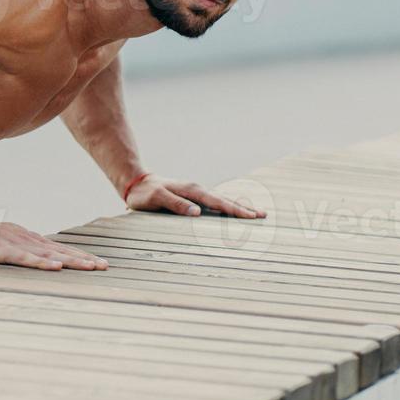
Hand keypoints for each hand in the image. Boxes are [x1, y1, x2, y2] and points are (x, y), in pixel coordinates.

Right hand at [0, 215, 108, 270]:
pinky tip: (56, 267)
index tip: (99, 263)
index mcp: (31, 242)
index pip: (61, 250)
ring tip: (90, 267)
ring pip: (49, 255)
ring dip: (71, 262)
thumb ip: (23, 253)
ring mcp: (18, 246)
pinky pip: (26, 259)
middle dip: (84, 260)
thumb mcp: (8, 246)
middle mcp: (29, 242)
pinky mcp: (4, 251)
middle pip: (61, 252)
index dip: (80, 257)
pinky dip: (42, 263)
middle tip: (105, 267)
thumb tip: (40, 261)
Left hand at [124, 175, 265, 217]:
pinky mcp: (193, 198)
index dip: (234, 210)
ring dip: (238, 207)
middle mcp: (197, 190)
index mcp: (192, 190)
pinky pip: (214, 203)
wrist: (136, 183)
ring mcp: (196, 193)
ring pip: (222, 201)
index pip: (218, 202)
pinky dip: (227, 207)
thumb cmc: (145, 194)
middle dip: (244, 209)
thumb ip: (176, 204)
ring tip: (256, 214)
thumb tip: (197, 212)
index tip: (250, 216)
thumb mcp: (157, 198)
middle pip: (225, 200)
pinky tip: (234, 212)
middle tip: (263, 216)